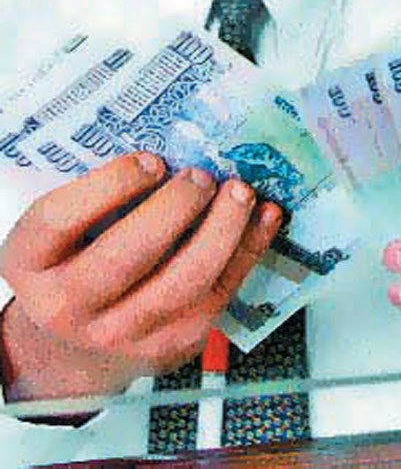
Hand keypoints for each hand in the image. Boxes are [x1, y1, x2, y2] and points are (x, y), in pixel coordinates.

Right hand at [0, 153, 281, 401]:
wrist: (77, 349)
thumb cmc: (73, 271)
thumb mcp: (63, 238)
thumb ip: (97, 202)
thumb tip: (173, 155)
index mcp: (32, 264)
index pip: (60, 220)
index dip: (110, 184)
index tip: (152, 160)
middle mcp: (70, 306)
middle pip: (127, 256)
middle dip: (175, 209)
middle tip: (203, 176)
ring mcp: (125, 333)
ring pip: (183, 283)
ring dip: (222, 231)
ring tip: (242, 192)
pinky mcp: (174, 343)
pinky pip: (218, 295)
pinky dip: (248, 252)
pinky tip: (265, 218)